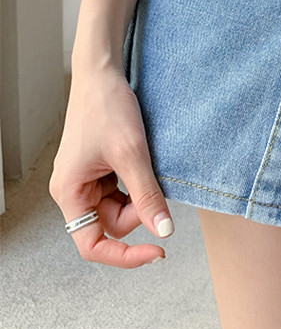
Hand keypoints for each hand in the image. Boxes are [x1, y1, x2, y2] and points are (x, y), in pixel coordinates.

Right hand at [49, 64, 173, 268]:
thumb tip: (163, 231)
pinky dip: (137, 182)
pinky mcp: (100, 170)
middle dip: (137, 210)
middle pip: (112, 224)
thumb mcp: (132, 154)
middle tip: (152, 180)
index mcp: (69, 193)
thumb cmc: (107, 107)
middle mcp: (73, 190)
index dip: (125, 255)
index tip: (158, 252)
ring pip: (120, 208)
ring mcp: (86, 180)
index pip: (93, 245)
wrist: (102, 74)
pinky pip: (122, 190)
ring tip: (143, 161)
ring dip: (139, 194)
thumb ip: (147, 195)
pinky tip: (141, 160)